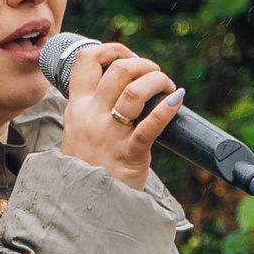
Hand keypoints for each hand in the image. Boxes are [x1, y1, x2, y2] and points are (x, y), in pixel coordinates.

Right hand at [56, 42, 183, 187]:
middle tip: (155, 75)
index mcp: (77, 107)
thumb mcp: (78, 132)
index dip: (110, 49)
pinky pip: (151, 126)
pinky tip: (177, 100)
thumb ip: (93, 109)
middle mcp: (91, 116)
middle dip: (143, 64)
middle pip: (118, 70)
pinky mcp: (129, 154)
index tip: (127, 55)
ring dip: (157, 81)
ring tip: (167, 88)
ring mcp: (109, 135)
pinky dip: (167, 109)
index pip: (85, 60)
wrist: (86, 205)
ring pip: (135, 91)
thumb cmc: (89, 167)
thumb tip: (123, 84)